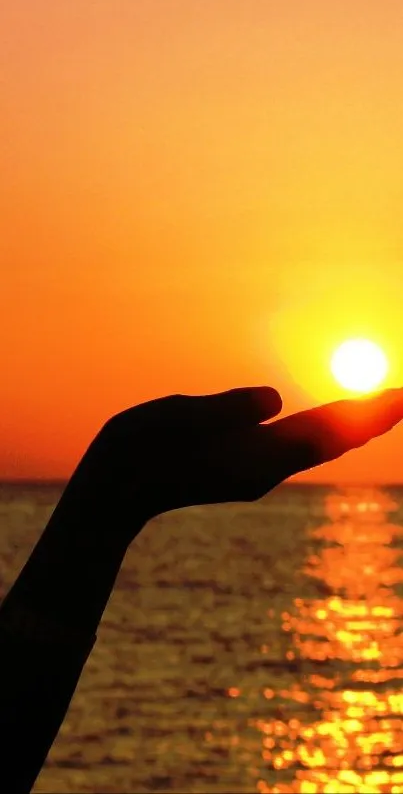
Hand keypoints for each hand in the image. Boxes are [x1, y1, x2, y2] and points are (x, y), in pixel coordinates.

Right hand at [64, 386, 402, 545]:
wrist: (115, 494)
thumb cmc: (137, 453)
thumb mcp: (176, 421)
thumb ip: (226, 409)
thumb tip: (274, 400)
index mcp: (254, 457)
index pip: (324, 431)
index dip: (365, 413)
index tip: (402, 396)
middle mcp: (264, 468)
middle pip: (329, 441)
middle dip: (368, 419)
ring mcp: (253, 470)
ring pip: (314, 445)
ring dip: (348, 425)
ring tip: (378, 407)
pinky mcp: (240, 466)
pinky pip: (293, 445)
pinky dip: (319, 430)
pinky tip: (324, 423)